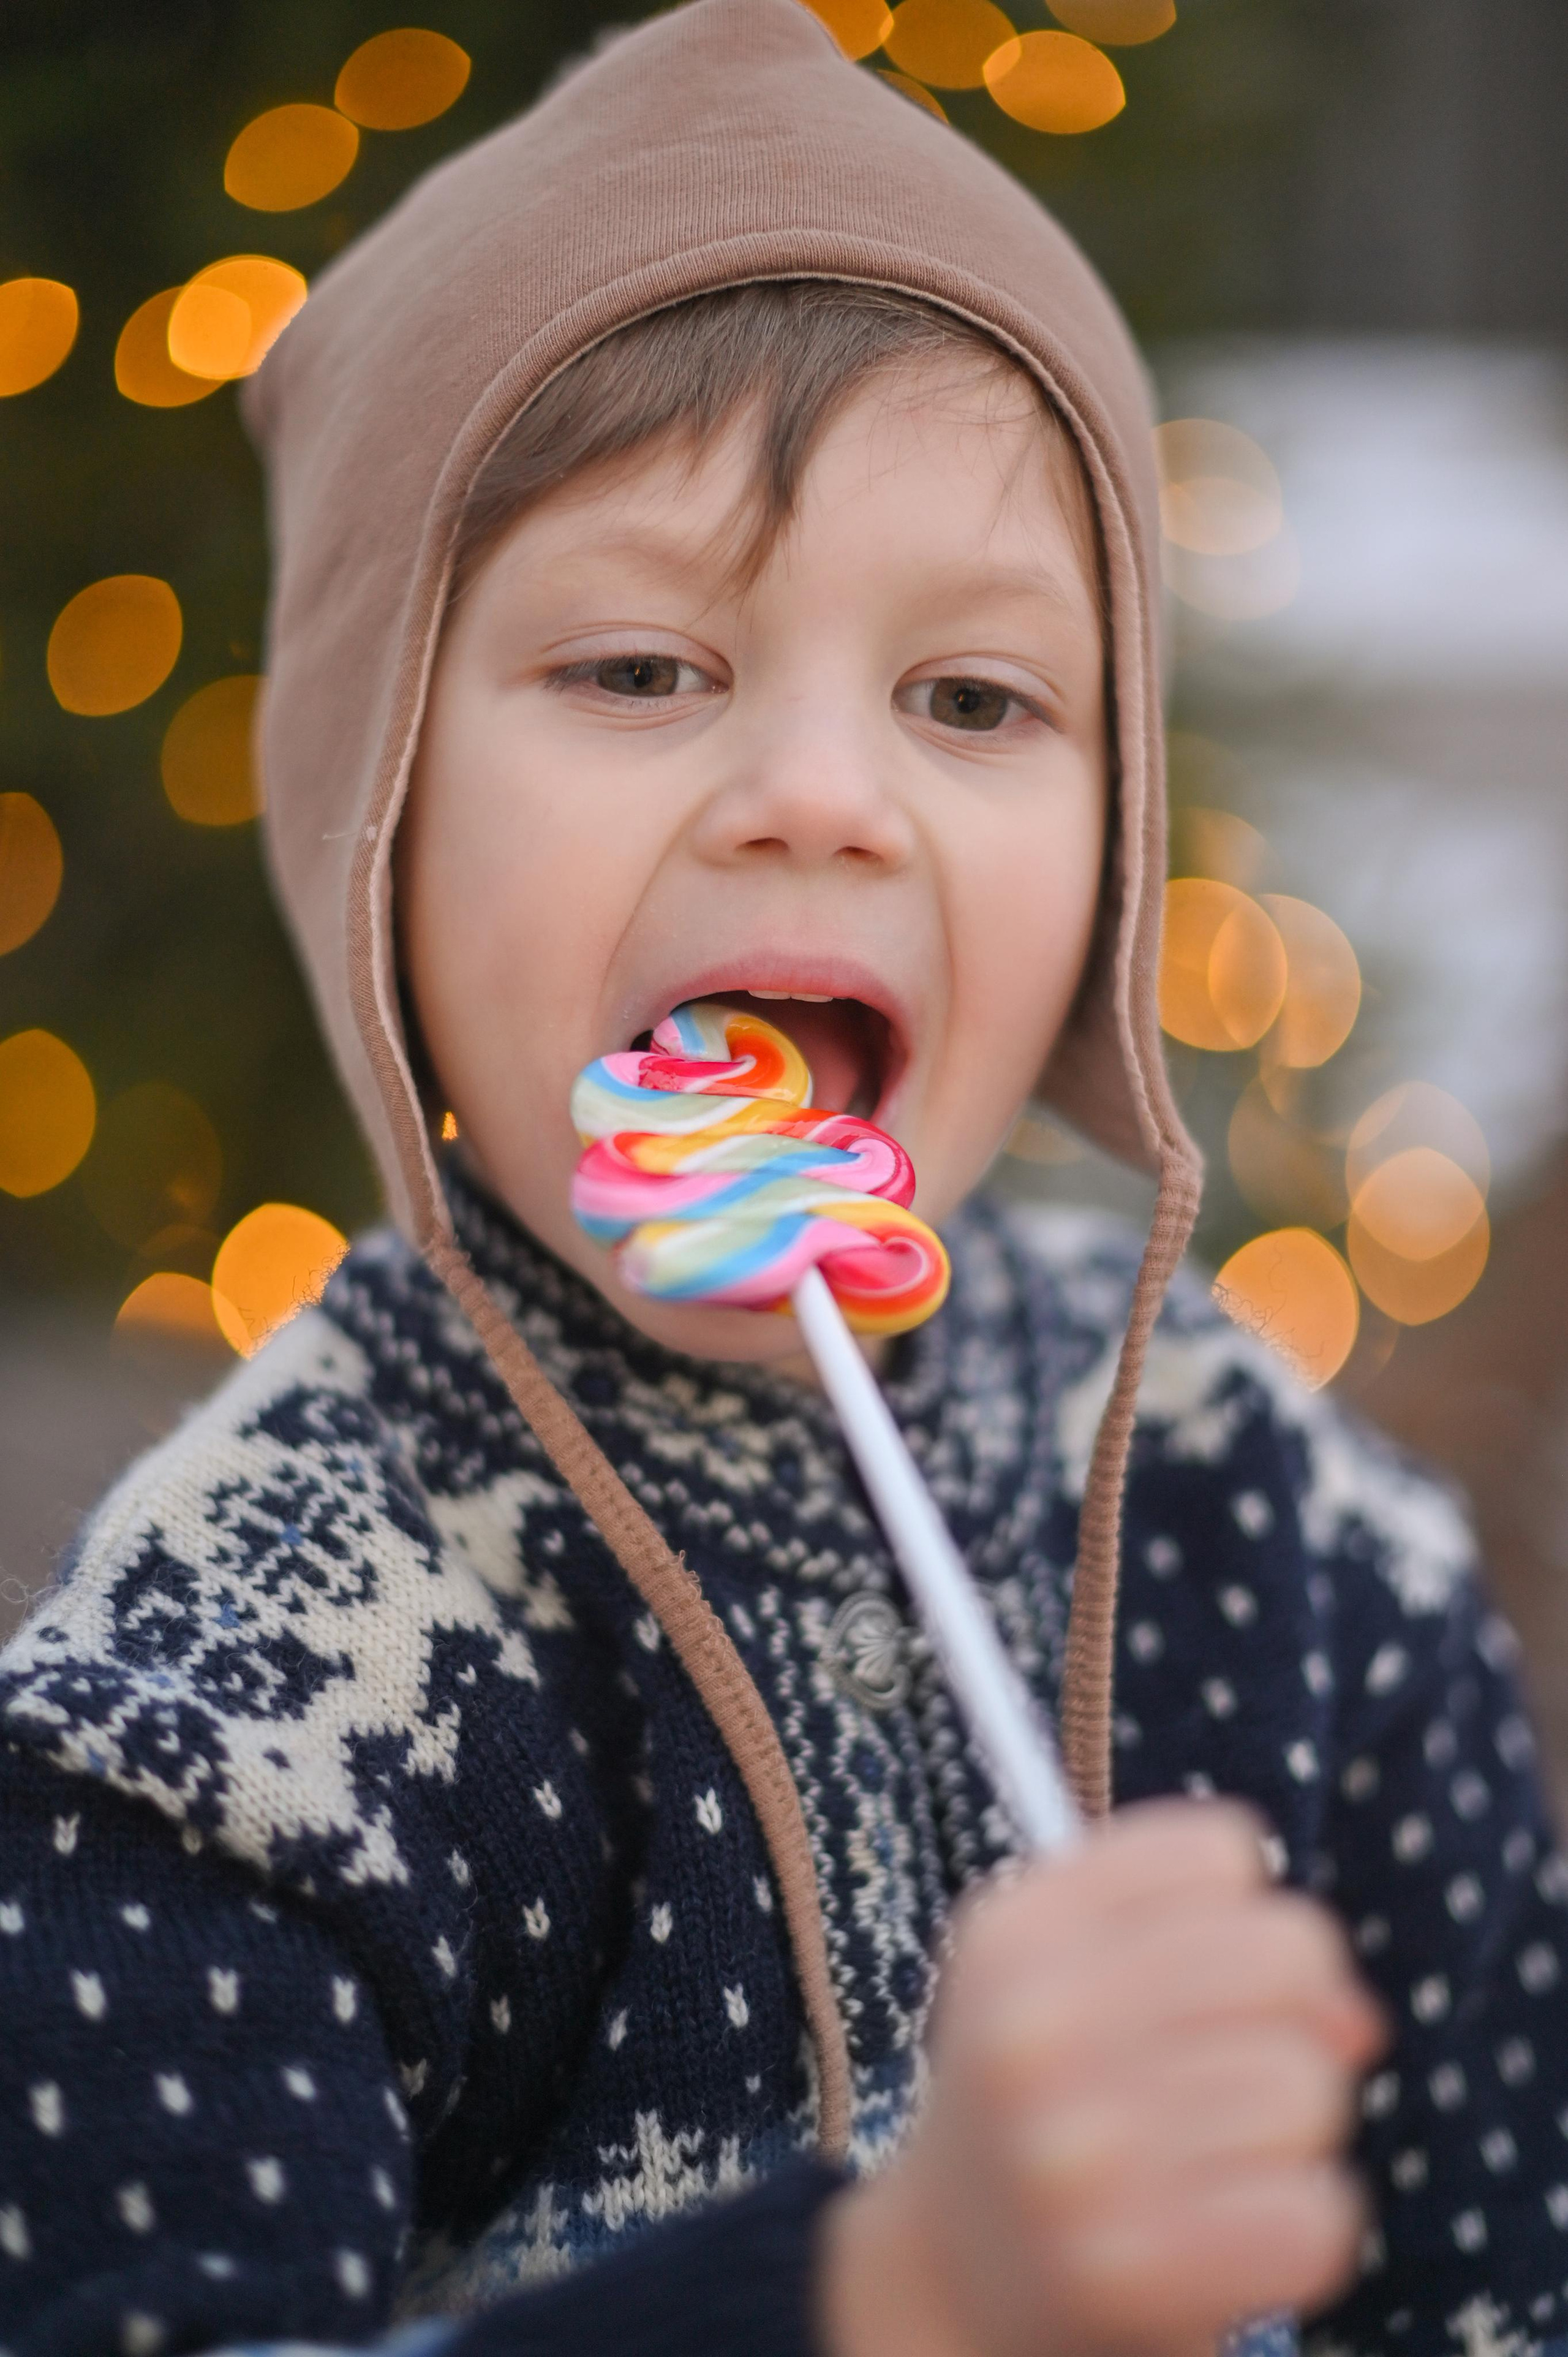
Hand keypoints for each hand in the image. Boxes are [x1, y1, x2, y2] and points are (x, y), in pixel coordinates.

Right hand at [818, 1799, 1385, 2356]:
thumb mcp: (1072, 1978)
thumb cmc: (1049, 2101)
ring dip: (1292, 2134)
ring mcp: (1079, 2156)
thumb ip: (1216, 1944)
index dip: (1241, 1915)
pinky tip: (1225, 2235)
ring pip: (1310, 2087)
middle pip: (1288, 1953)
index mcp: (1015, 1931)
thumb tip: (1355, 2020)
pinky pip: (1317, 2217)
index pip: (1218, 1853)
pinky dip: (1300, 2229)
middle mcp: (1034, 2029)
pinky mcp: (1132, 2275)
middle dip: (1291, 2017)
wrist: (952, 2278)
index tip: (1198, 1974)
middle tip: (1228, 2074)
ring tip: (1211, 2160)